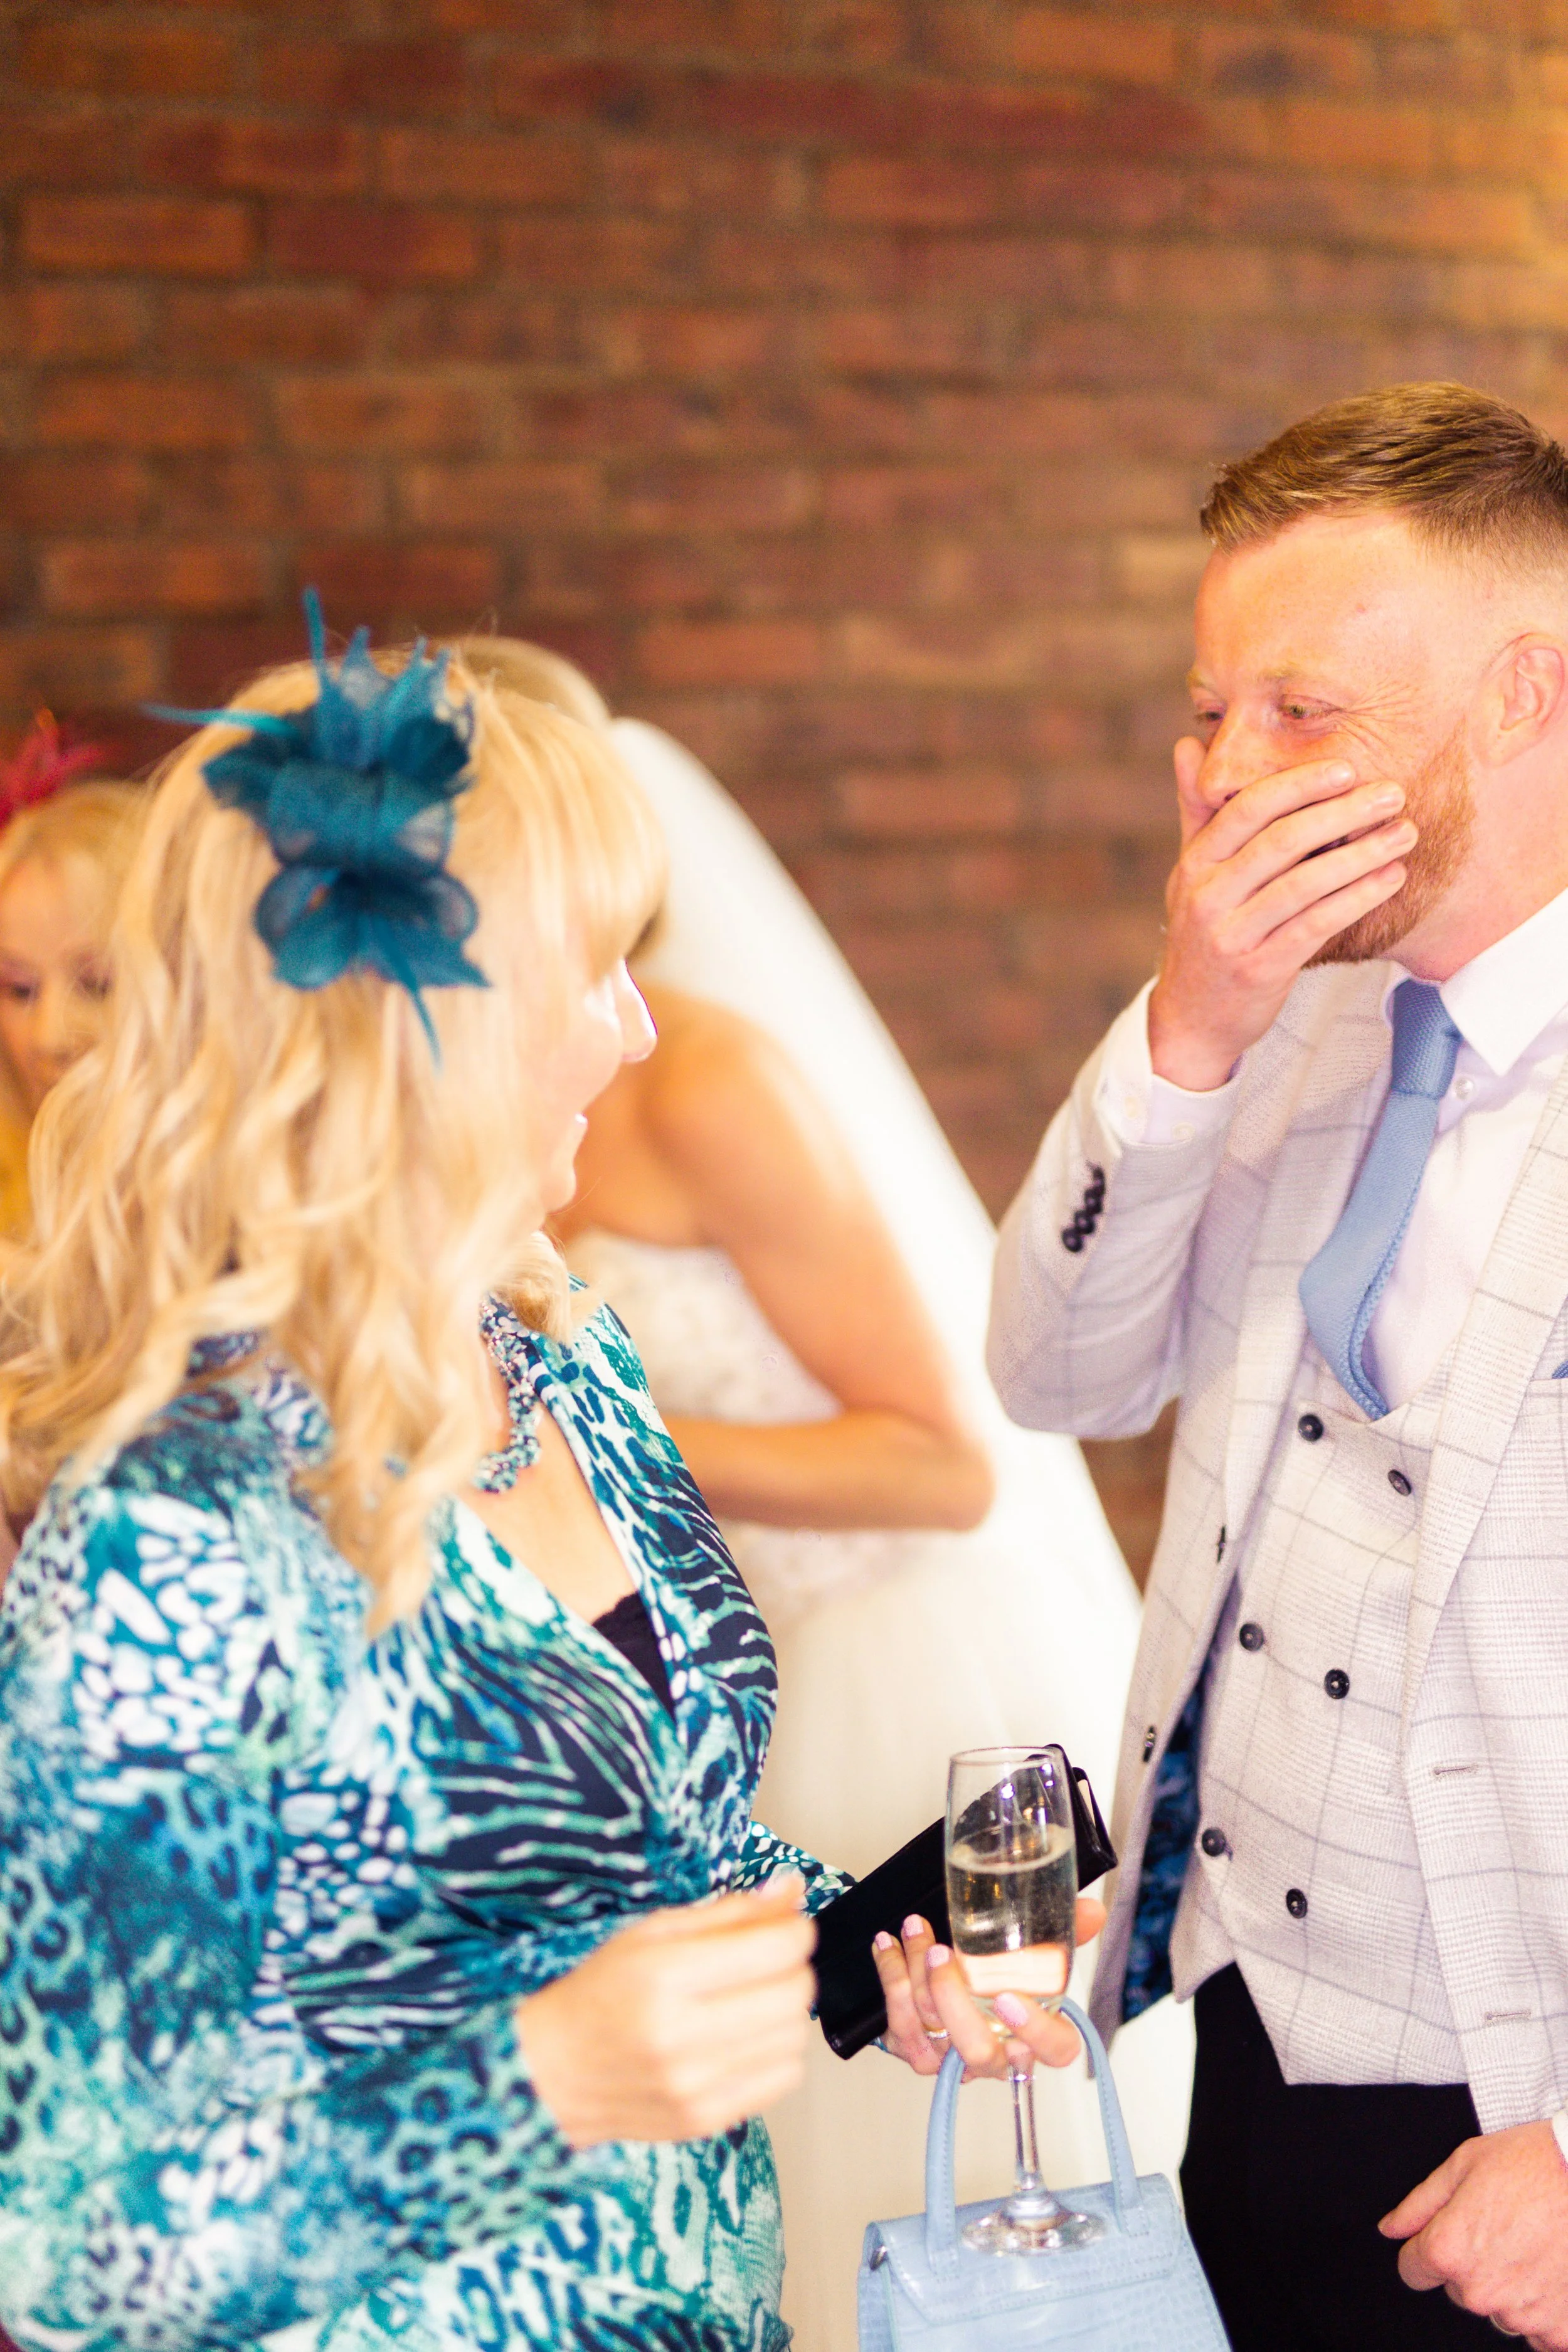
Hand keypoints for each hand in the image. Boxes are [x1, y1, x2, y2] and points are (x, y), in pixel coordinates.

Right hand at [517, 1874, 815, 2147]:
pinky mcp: (708, 2120)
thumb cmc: (601, 1995)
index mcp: (666, 1976)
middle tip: (767, 1961)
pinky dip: (777, 2052)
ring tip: (750, 2002)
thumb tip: (791, 1891)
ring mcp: (698, 2086)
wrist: (555, 2073)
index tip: (785, 1925)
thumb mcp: (653, 1933)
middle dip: (793, 1967)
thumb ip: (729, 1912)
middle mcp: (684, 2036)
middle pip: (794, 1993)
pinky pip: (784, 2078)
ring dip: (785, 2011)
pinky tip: (744, 2039)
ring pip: (795, 2037)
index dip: (794, 1928)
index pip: (776, 1948)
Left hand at [872, 1897, 1105, 2078]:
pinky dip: (891, 1974)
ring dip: (917, 1971)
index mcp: (1034, 2035)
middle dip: (954, 1999)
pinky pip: (899, 2020)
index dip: (1036, 2030)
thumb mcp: (1029, 1951)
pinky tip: (888, 1944)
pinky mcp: (917, 2051)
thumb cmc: (997, 1972)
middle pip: (979, 2049)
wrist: (945, 1981)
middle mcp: (996, 2055)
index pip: (1056, 2049)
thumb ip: (1061, 1932)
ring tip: (914, 1927)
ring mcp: (953, 2058)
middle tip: (941, 1953)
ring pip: (933, 2027)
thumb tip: (1092, 1912)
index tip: (1008, 1996)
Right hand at [1147, 737, 1415, 1091]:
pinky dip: (1357, 898)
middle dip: (1342, 812)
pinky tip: (1390, 879)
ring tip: (1404, 834)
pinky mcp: (1259, 970)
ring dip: (1361, 855)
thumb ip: (1196, 810)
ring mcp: (1231, 935)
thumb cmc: (1203, 935)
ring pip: (1304, 884)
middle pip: (1280, 841)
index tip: (1347, 769)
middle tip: (1391, 794)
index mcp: (1195, 864)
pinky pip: (1316, 926)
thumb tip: (1187, 742)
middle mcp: (1207, 896)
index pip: (1247, 810)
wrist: (1190, 1019)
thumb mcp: (1191, 873)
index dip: (1298, 785)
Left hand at [1380, 2120, 1567, 2344]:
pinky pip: (1540, 2332)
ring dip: (1511, 2286)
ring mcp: (1523, 2317)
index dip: (1426, 2248)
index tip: (1451, 2234)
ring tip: (1535, 2244)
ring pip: (1500, 2309)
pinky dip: (1545, 2307)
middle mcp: (1481, 2292)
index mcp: (1450, 2252)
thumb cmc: (1533, 2163)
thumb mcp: (1464, 2165)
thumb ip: (1420, 2204)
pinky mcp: (1562, 2333)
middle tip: (1506, 2227)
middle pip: (1459, 2290)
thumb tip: (1391, 2229)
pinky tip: (1554, 2270)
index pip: (1413, 2270)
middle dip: (1473, 2264)